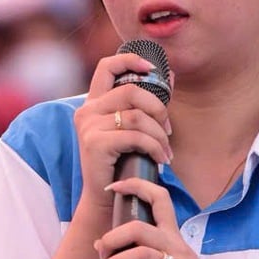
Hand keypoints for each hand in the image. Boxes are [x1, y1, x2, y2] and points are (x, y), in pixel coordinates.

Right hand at [73, 54, 172, 206]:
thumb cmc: (122, 163)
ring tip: (166, 150)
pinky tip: (160, 159)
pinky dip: (154, 147)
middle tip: (168, 130)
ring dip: (159, 134)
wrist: (106, 197)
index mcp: (94, 102)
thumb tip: (170, 74)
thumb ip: (147, 103)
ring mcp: (88, 126)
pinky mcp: (94, 143)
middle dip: (158, 109)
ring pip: (137, 116)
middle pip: (132, 91)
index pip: (107, 66)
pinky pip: (135, 136)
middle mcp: (87, 110)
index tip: (152, 68)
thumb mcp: (133, 128)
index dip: (130, 60)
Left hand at [93, 178, 243, 258]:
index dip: (135, 186)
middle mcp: (176, 248)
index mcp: (175, 237)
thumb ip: (144, 253)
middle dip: (112, 238)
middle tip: (102, 253)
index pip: (159, 199)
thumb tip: (103, 245)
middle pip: (139, 228)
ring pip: (140, 254)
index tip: (114, 187)